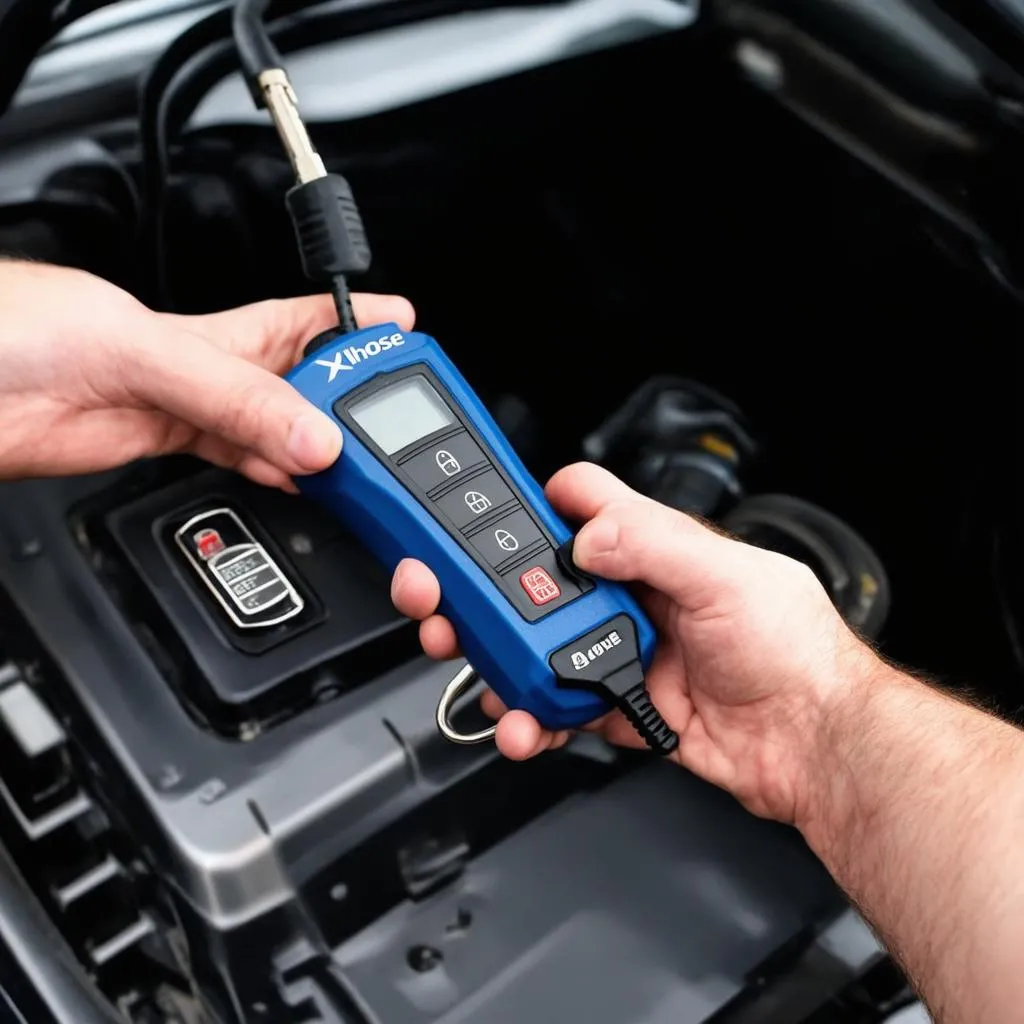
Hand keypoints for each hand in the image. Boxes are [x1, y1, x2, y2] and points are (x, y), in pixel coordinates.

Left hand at [0, 260, 413, 486]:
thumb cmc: (15, 326)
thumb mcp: (142, 350)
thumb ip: (233, 398)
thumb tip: (313, 437)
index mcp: (215, 329)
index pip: (309, 324)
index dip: (361, 325)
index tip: (409, 337)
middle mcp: (208, 369)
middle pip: (302, 388)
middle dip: (352, 403)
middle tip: (395, 432)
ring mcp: (186, 411)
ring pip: (273, 431)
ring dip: (316, 450)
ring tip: (360, 468)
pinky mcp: (159, 447)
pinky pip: (235, 460)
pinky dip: (272, 472)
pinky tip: (297, 481)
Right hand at [391, 461, 874, 824]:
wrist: (817, 745)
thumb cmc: (797, 651)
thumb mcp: (730, 578)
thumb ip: (656, 545)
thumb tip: (588, 536)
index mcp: (658, 551)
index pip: (588, 507)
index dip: (540, 502)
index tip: (495, 513)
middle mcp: (636, 598)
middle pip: (547, 585)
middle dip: (498, 597)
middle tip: (461, 611)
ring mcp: (627, 653)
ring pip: (544, 652)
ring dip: (508, 667)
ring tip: (494, 682)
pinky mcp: (624, 706)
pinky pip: (564, 710)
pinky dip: (537, 720)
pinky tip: (529, 725)